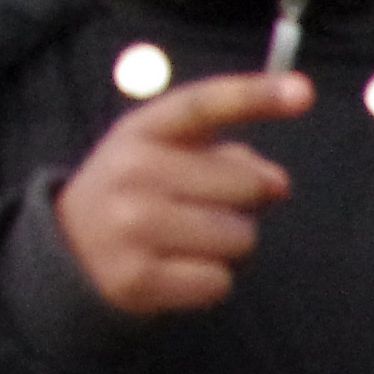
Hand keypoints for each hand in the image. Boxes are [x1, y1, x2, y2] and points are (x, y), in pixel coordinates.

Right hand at [53, 70, 309, 314]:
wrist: (70, 246)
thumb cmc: (135, 191)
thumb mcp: (165, 153)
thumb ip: (225, 155)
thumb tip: (277, 183)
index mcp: (141, 130)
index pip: (203, 104)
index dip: (254, 94)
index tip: (302, 92)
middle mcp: (134, 172)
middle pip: (244, 184)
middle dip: (244, 200)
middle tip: (206, 206)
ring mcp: (133, 227)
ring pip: (238, 237)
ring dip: (230, 244)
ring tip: (191, 239)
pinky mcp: (138, 279)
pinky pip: (218, 282)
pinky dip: (211, 280)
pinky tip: (180, 268)